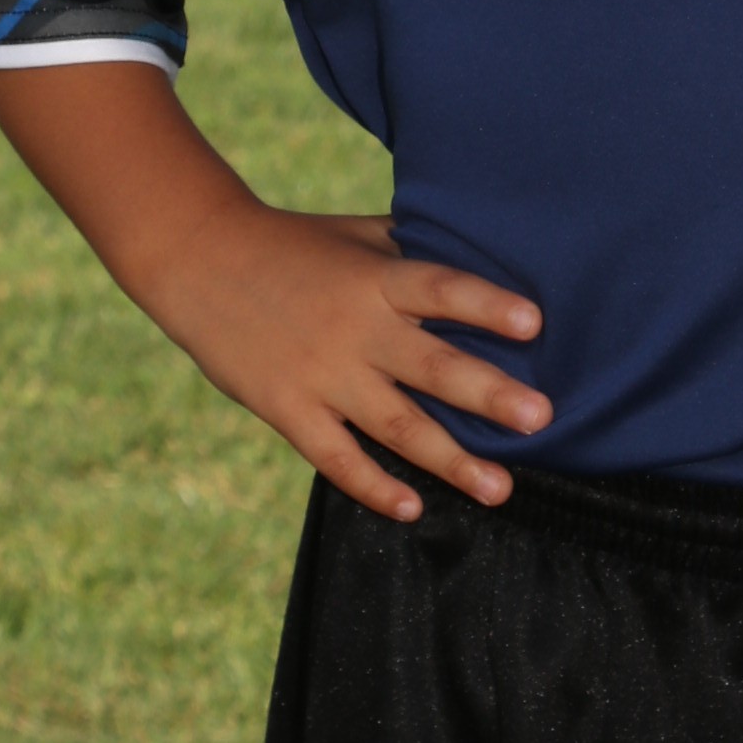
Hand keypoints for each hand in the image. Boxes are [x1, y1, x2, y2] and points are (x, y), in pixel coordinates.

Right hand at [0, 62, 548, 517]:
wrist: (199, 259)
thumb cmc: (294, 243)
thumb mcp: (358, 234)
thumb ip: (414, 250)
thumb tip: (485, 251)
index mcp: (376, 278)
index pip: (440, 288)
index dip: (485, 305)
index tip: (535, 323)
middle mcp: (356, 328)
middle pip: (431, 365)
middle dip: (489, 394)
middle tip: (543, 419)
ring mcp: (322, 373)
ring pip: (396, 424)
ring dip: (450, 459)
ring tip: (500, 488)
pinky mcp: (288, 408)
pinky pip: (337, 456)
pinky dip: (373, 484)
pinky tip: (412, 507)